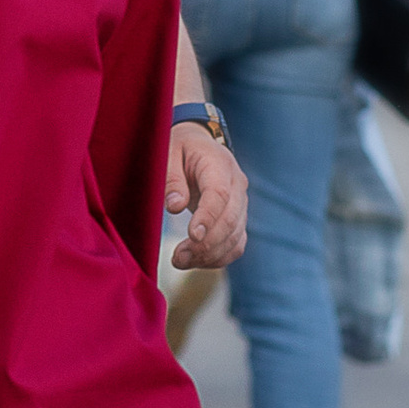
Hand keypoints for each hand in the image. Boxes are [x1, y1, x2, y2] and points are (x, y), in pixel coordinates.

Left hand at [168, 124, 248, 270]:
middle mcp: (236, 184)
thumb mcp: (167, 152)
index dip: (208, 218)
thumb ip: (171, 178)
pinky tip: (196, 262)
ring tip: (180, 261)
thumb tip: (175, 206)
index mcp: (219, 164)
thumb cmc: (179, 148)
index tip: (192, 236)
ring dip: (210, 255)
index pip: (219, 195)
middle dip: (206, 244)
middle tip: (177, 257)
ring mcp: (240, 203)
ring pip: (235, 236)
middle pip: (230, 220)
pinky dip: (219, 257)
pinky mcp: (237, 218)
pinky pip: (236, 243)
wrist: (197, 145)